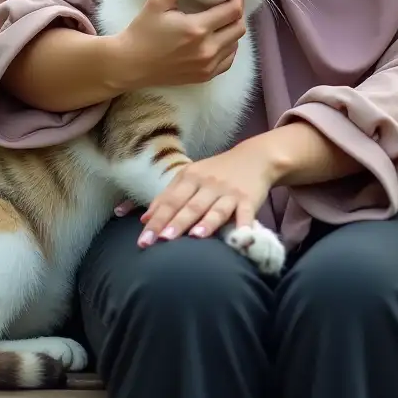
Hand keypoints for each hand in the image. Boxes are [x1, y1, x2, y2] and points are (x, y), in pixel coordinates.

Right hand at [114, 0, 245, 88]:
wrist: (130, 65)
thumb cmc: (142, 32)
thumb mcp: (156, 3)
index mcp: (197, 29)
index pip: (232, 12)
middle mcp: (206, 49)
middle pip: (239, 29)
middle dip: (238, 13)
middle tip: (230, 3)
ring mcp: (207, 66)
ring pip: (235, 45)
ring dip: (233, 30)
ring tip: (222, 19)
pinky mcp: (204, 77)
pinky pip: (228, 61)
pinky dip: (229, 48)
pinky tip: (219, 39)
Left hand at [136, 138, 276, 246]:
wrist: (254, 157)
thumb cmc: (216, 172)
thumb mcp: (190, 177)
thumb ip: (168, 196)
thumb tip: (145, 218)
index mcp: (190, 178)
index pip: (170, 201)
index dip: (156, 220)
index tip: (143, 240)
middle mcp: (208, 184)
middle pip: (190, 206)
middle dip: (176, 222)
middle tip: (161, 240)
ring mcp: (229, 192)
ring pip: (216, 209)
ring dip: (206, 222)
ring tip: (195, 236)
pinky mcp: (249, 199)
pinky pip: (246, 214)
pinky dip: (244, 225)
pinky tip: (241, 236)